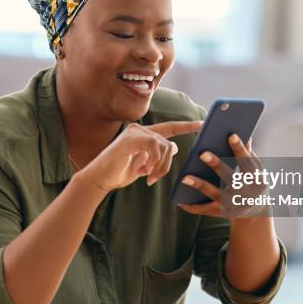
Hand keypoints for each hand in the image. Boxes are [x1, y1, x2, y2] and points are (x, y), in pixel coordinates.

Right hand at [77, 120, 202, 192]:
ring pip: (164, 146)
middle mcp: (139, 129)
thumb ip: (157, 156)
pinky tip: (143, 171)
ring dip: (160, 166)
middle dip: (166, 163)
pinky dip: (153, 161)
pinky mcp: (131, 138)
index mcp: (143, 135)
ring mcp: (135, 132)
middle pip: (168, 142)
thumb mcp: (143, 166)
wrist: (100, 179)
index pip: (169, 128)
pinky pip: (154, 146)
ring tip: (148, 177)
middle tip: (155, 178)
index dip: (186, 126)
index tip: (202, 124)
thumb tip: (173, 147)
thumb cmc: (119, 173)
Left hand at [178, 134, 264, 218]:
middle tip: (202, 153)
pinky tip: (180, 200)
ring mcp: (234, 204)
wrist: (256, 213)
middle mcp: (246, 192)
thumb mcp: (255, 170)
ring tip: (184, 178)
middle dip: (216, 165)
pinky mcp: (222, 213)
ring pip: (214, 193)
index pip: (247, 161)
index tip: (231, 134)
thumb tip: (245, 133)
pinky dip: (192, 206)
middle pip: (229, 176)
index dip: (239, 149)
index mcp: (256, 178)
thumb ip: (249, 153)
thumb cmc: (253, 183)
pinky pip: (205, 210)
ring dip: (200, 185)